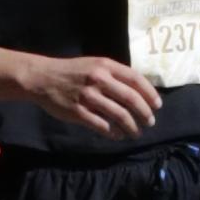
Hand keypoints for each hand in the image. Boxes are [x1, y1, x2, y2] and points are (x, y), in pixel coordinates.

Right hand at [23, 52, 162, 138]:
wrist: (42, 78)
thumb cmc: (72, 72)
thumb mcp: (94, 64)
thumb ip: (114, 74)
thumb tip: (138, 90)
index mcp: (105, 66)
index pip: (136, 79)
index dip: (150, 94)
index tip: (157, 105)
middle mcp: (99, 80)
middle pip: (131, 98)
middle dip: (144, 113)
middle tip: (150, 122)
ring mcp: (88, 97)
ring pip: (119, 115)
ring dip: (132, 126)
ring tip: (136, 132)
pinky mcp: (78, 112)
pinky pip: (102, 125)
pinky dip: (114, 132)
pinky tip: (118, 135)